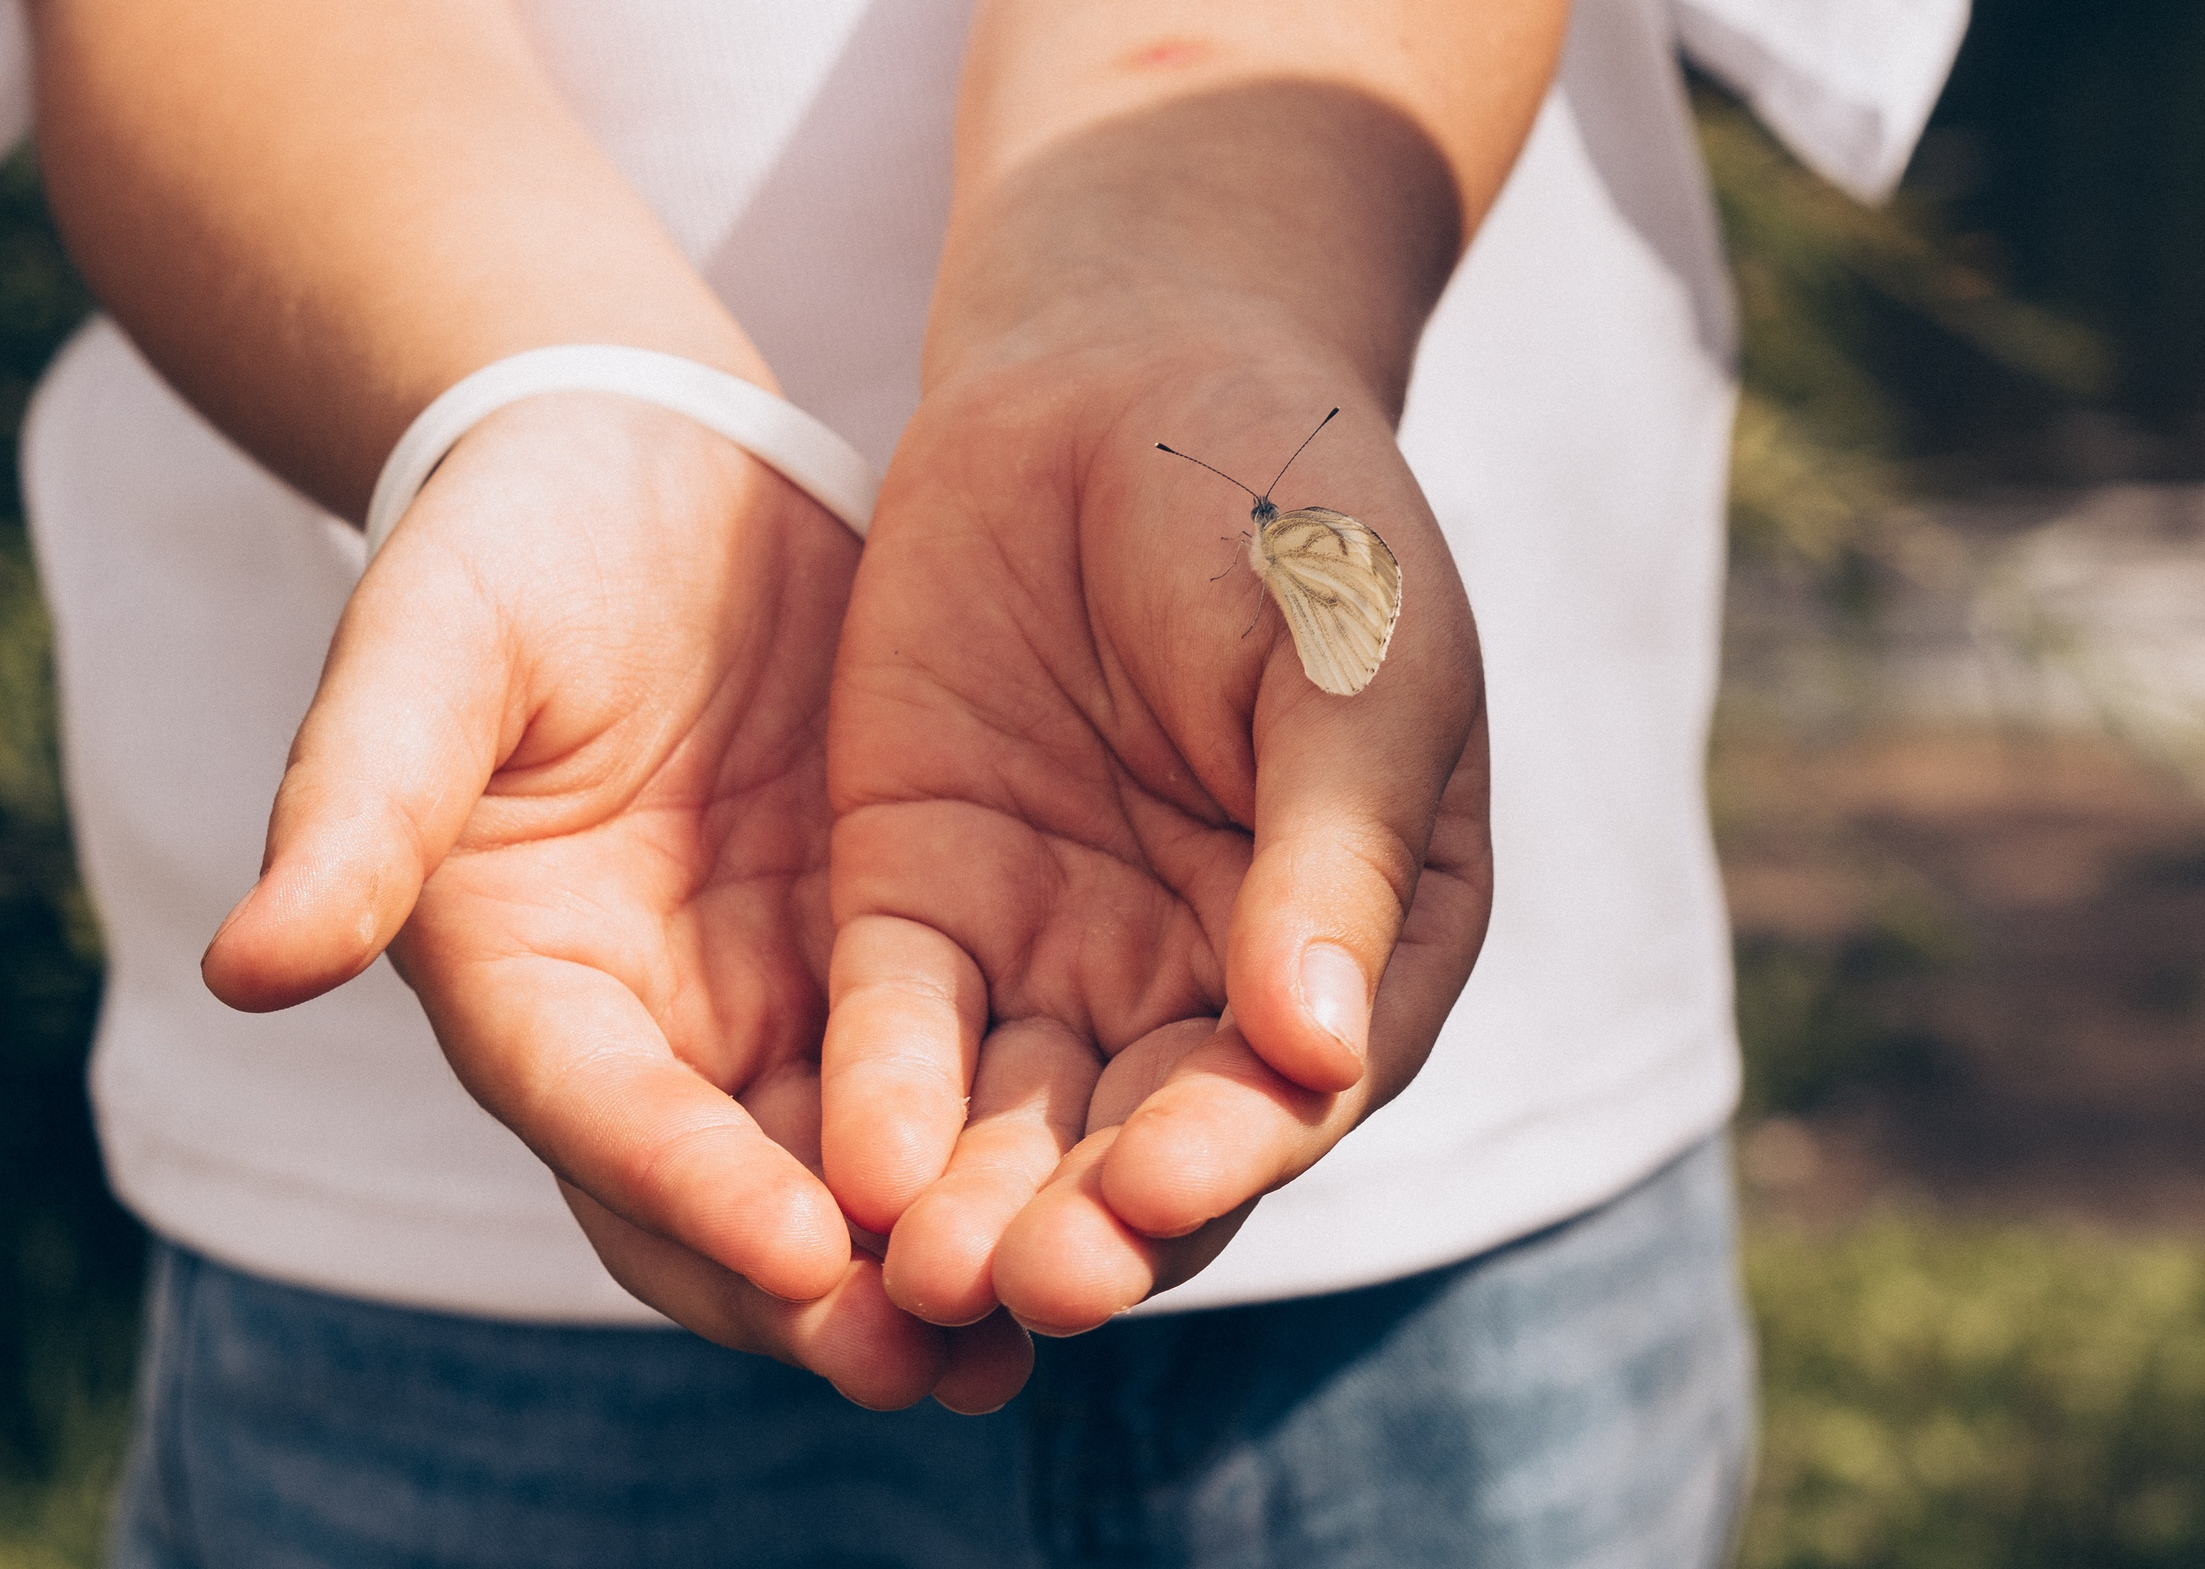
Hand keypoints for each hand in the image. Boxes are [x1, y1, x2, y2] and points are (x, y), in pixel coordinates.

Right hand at [200, 395, 1028, 1410]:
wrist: (647, 465)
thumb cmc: (507, 545)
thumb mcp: (430, 648)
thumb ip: (358, 802)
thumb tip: (246, 969)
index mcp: (528, 982)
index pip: (601, 1112)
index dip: (689, 1185)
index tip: (801, 1252)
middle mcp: (651, 1028)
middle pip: (727, 1199)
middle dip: (825, 1290)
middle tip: (933, 1361)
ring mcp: (774, 997)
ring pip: (851, 1168)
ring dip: (929, 1257)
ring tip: (1038, 1326)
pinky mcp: (887, 947)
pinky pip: (953, 1073)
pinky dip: (1006, 1144)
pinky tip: (1108, 1191)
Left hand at [822, 336, 1492, 1338]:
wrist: (1121, 368)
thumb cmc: (1289, 509)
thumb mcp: (1351, 658)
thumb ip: (1336, 849)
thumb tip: (1320, 1049)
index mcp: (1354, 948)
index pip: (1289, 1092)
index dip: (1227, 1153)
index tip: (1155, 1199)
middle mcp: (1203, 985)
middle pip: (1143, 1143)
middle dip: (1086, 1224)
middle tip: (1021, 1286)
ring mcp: (1058, 951)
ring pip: (1016, 1118)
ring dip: (972, 1202)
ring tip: (921, 1272)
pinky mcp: (924, 905)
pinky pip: (900, 1023)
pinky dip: (880, 1095)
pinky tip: (851, 1163)